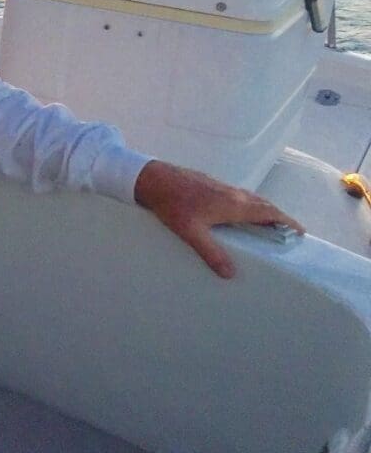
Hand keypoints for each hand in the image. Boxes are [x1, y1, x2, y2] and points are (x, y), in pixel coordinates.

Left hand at [134, 160, 303, 278]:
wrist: (153, 179)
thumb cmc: (172, 204)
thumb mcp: (191, 232)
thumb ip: (211, 253)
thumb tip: (230, 274)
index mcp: (234, 204)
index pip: (269, 212)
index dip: (287, 221)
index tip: (300, 231)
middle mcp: (233, 193)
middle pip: (263, 205)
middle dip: (278, 217)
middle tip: (287, 232)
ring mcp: (222, 187)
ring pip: (251, 199)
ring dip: (263, 210)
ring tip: (267, 225)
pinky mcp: (211, 185)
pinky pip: (239, 196)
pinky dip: (248, 205)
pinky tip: (238, 214)